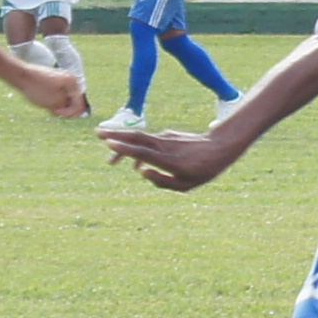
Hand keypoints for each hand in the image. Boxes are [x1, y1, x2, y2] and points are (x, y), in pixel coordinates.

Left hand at [9, 51, 90, 119]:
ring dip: (58, 106)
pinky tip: (44, 100)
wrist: (20, 75)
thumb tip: (78, 110)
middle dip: (64, 109)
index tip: (54, 113)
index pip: (79, 105)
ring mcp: (63, 79)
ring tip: (46, 105)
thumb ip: (69, 108)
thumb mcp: (55, 102)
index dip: (68, 113)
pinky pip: (59, 94)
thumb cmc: (37, 88)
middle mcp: (71, 79)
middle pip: (73, 102)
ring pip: (65, 99)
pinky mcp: (54, 81)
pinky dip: (53, 100)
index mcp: (74, 83)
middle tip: (51, 110)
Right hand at [109, 120, 231, 189]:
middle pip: (137, 139)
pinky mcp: (167, 136)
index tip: (109, 144)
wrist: (220, 148)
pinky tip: (131, 160)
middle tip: (97, 132)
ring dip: (121, 138)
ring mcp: (166, 138)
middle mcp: (165, 146)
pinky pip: (148, 140)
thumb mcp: (185, 185)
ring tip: (104, 140)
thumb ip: (162, 182)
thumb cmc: (203, 170)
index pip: (143, 152)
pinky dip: (135, 145)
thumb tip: (141, 172)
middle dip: (116, 135)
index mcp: (170, 160)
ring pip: (140, 136)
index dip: (125, 149)